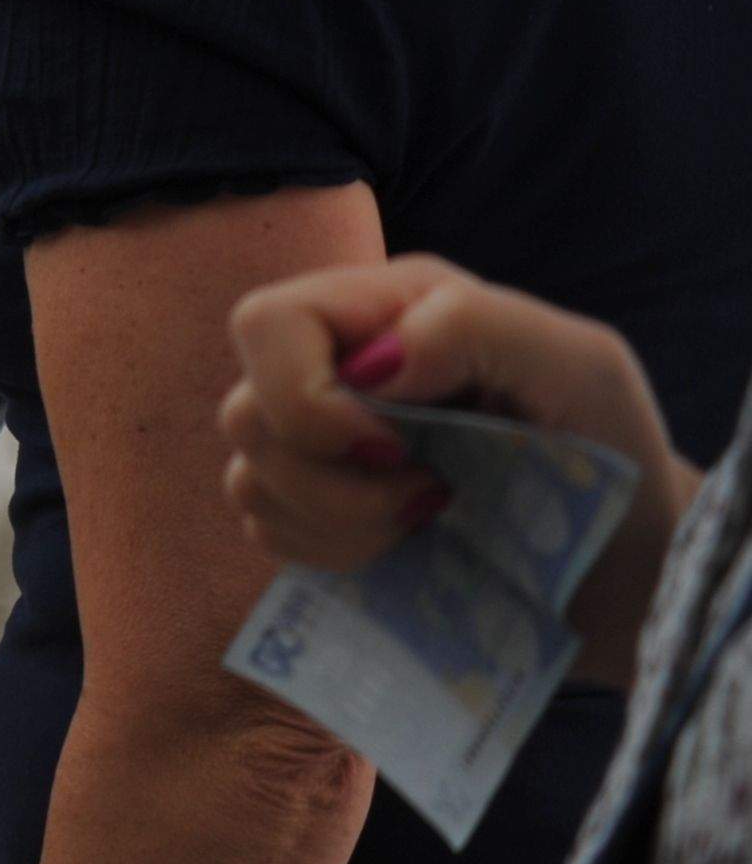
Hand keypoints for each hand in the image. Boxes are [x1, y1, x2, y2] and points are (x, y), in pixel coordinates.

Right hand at [222, 257, 694, 666]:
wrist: (619, 554)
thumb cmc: (609, 447)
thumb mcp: (577, 366)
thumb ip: (474, 326)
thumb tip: (368, 364)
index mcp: (387, 309)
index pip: (267, 324)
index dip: (302, 397)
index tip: (394, 446)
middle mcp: (335, 366)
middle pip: (244, 413)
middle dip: (330, 478)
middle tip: (429, 494)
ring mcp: (317, 442)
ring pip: (248, 481)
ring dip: (340, 523)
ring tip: (430, 522)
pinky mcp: (312, 511)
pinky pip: (267, 534)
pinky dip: (333, 553)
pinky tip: (404, 546)